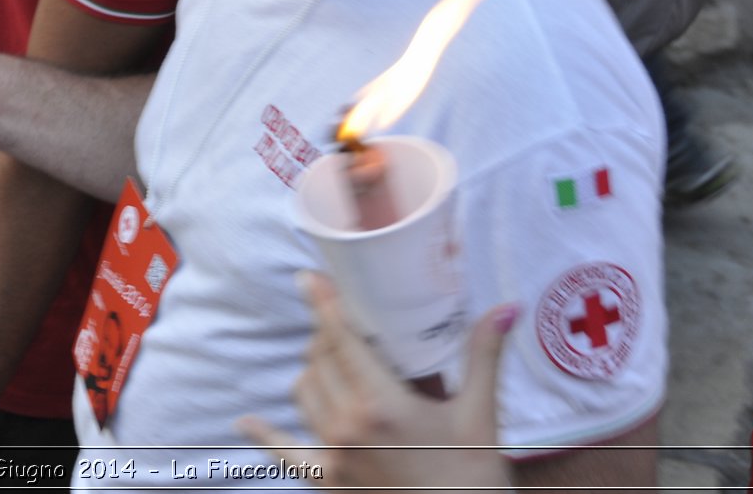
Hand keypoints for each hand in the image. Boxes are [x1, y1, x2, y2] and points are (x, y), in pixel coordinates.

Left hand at [238, 272, 516, 490]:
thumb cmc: (472, 478)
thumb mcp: (480, 417)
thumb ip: (482, 356)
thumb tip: (506, 308)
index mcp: (380, 403)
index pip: (341, 339)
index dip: (324, 304)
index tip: (310, 278)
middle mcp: (346, 426)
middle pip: (320, 360)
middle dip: (328, 335)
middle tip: (345, 323)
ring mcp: (332, 456)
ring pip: (304, 392)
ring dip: (314, 369)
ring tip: (331, 359)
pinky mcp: (326, 482)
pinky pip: (285, 454)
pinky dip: (264, 436)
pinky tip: (246, 423)